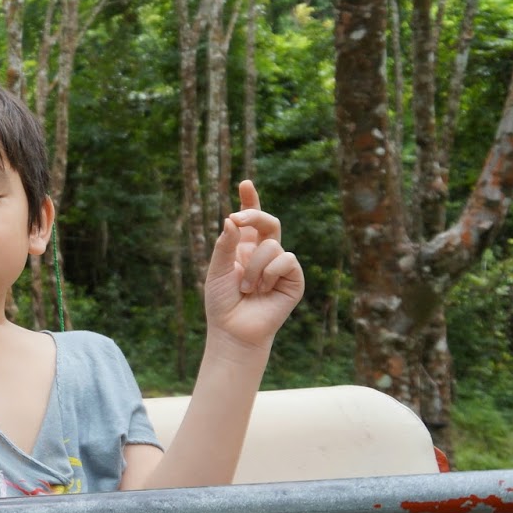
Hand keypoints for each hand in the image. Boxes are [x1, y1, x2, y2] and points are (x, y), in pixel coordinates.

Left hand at [202, 181, 304, 350]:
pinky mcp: (294, 278)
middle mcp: (264, 253)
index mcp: (244, 248)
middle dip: (254, 214)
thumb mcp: (217, 270)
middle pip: (268, 222)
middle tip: (239, 217)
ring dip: (254, 267)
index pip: (249, 221)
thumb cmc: (222, 302)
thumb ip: (224, 244)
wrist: (234, 329)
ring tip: (247, 288)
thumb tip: (231, 219)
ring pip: (272, 245)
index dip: (250, 200)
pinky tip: (264, 290)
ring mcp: (281, 265)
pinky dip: (270, 272)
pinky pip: (286, 259)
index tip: (245, 183)